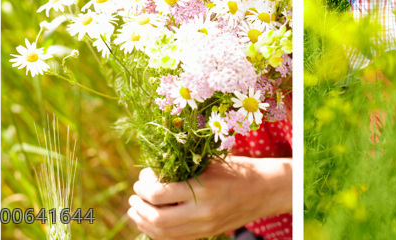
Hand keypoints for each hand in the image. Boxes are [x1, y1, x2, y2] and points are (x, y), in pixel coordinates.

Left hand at [128, 158, 289, 239]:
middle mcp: (201, 212)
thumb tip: (152, 173)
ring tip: (136, 209)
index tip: (141, 178)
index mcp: (202, 188)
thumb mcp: (209, 162)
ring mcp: (203, 227)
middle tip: (133, 195)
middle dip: (139, 207)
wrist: (262, 190)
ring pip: (162, 233)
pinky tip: (151, 220)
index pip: (159, 195)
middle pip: (157, 219)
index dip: (143, 187)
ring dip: (143, 222)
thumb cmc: (235, 168)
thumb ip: (183, 168)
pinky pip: (174, 239)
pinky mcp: (205, 235)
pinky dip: (157, 232)